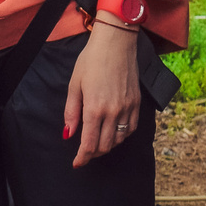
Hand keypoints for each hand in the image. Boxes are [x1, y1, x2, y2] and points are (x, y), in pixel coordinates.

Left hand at [63, 21, 142, 167]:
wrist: (116, 42)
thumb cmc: (92, 60)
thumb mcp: (75, 84)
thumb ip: (71, 112)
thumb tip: (68, 134)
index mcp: (95, 108)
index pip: (89, 145)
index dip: (82, 158)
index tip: (77, 163)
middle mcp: (113, 111)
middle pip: (105, 146)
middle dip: (93, 154)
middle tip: (85, 153)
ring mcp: (127, 107)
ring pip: (119, 140)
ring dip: (107, 146)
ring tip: (98, 142)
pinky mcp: (137, 102)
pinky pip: (131, 129)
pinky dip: (122, 136)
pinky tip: (114, 132)